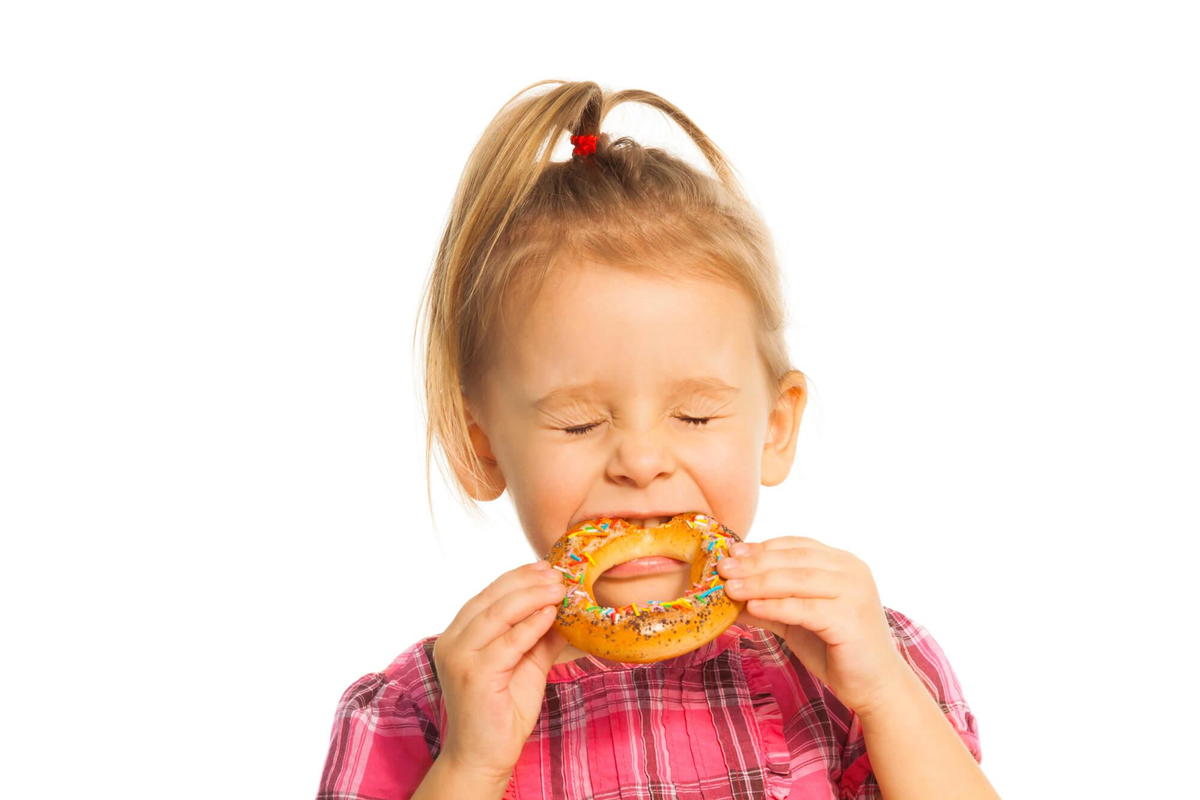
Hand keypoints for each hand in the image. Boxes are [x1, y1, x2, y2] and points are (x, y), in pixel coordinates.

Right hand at [432, 561, 568, 780]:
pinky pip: (508, 642)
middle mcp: (452, 642)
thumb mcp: (526, 663)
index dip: (517, 577)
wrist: (484, 756)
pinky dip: (531, 625)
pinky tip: (551, 614)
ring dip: (532, 597)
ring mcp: (459, 658)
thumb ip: (540, 635)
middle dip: (527, 582)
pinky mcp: (474, 675)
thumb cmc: (502, 711)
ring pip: (497, 614)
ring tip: (559, 588)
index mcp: (459, 635)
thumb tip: (567, 608)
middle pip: (491, 599)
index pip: (488, 595)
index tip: (545, 567)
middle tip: (557, 574)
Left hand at [717, 536, 911, 714]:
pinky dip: (775, 606)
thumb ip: (768, 601)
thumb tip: (726, 593)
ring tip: (729, 587)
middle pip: (793, 560)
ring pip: (797, 580)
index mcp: (842, 563)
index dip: (762, 547)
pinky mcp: (850, 619)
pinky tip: (752, 606)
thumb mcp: (796, 619)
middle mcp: (852, 571)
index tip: (731, 552)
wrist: (875, 685)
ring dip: (759, 582)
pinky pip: (805, 608)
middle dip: (754, 563)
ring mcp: (854, 593)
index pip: (795, 546)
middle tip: (722, 568)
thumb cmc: (836, 648)